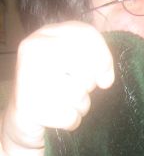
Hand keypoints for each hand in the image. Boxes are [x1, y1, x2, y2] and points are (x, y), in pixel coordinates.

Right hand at [2, 21, 113, 152]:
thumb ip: (99, 61)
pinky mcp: (27, 106)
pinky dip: (71, 121)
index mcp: (48, 34)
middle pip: (85, 67)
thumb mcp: (79, 64)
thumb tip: (105, 80)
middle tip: (77, 88)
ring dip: (81, 105)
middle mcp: (34, 49)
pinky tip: (59, 115)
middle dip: (89, 85)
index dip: (103, 59)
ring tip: (67, 103)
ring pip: (77, 94)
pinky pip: (69, 116)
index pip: (87, 35)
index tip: (103, 77)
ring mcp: (27, 76)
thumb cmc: (60, 86)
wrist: (26, 114)